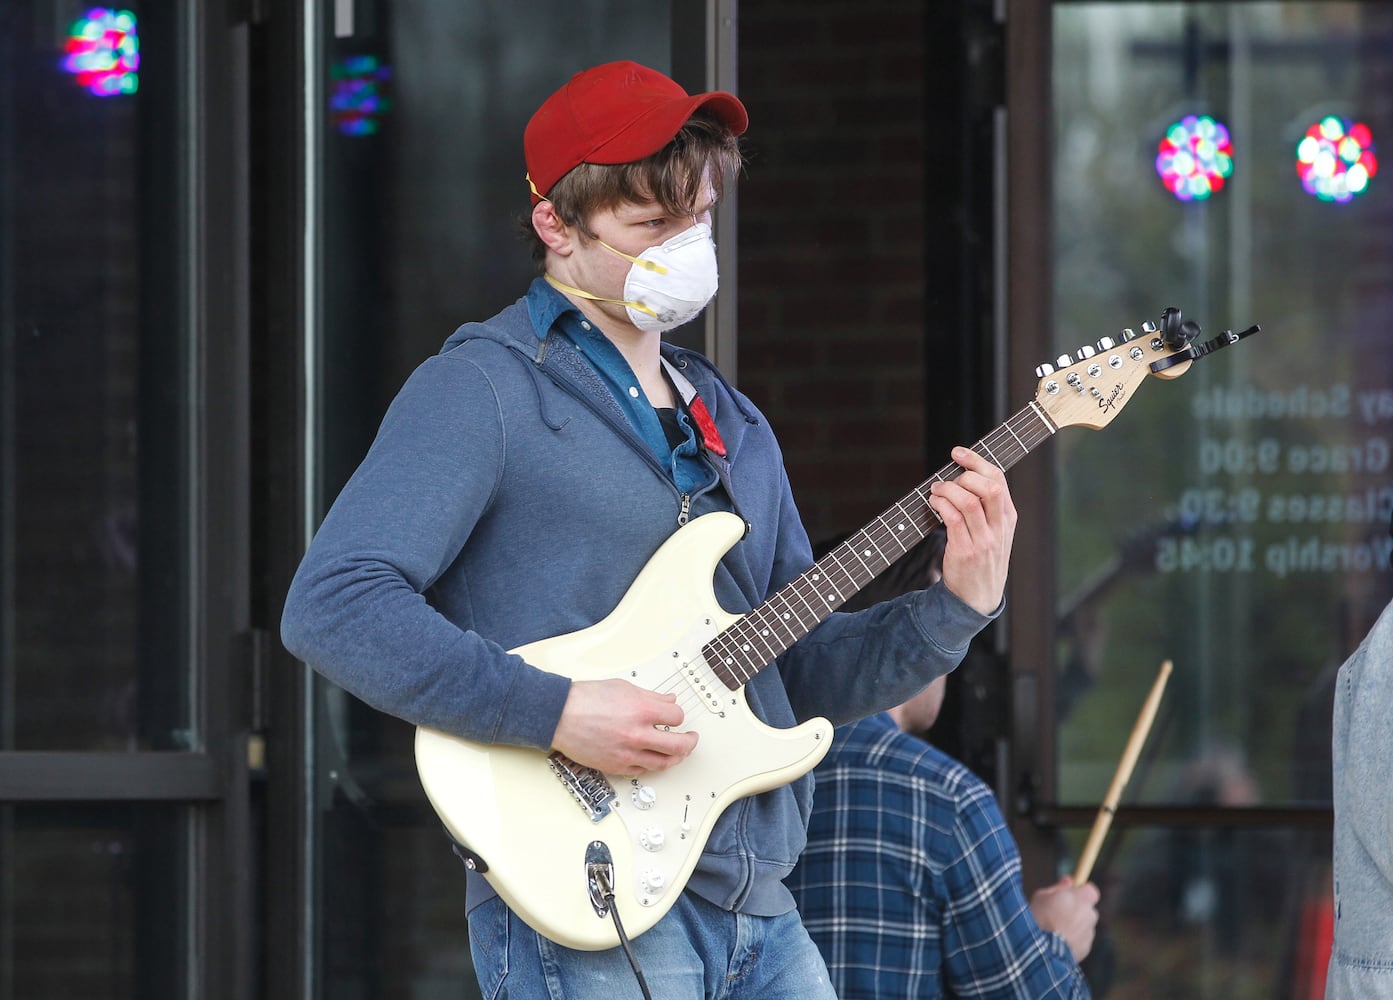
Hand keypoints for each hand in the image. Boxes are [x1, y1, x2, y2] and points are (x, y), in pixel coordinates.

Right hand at [551, 678, 698, 774]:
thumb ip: (651, 697)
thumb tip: (669, 702)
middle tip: (691, 739)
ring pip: (664, 763)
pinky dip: (652, 765)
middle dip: (690, 742)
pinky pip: (643, 770)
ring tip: (678, 753)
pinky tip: (654, 759)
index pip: (677, 717)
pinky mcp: (617, 766)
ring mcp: (628, 753)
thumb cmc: (586, 699)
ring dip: (676, 758)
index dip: (679, 716)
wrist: (559, 715)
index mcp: (642, 710)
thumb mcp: (623, 688)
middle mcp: (638, 734)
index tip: (676, 716)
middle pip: (679, 745)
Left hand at [929, 446, 1017, 614]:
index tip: (958, 453)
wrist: (978, 597)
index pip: (998, 480)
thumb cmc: (982, 559)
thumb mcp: (995, 532)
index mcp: (1008, 518)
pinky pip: (953, 520)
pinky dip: (941, 505)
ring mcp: (984, 541)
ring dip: (947, 490)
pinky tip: (934, 503)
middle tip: (948, 478)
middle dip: (965, 474)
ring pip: (968, 502)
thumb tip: (962, 475)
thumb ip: (987, 507)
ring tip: (936, 490)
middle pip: (989, 487)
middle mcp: (999, 528)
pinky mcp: (965, 552)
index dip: (977, 461)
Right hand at [1029, 877, 1100, 962]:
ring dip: (1074, 925)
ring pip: (1084, 925)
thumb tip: (1068, 880)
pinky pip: (1081, 939)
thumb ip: (1059, 887)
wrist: (1040, 951)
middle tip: (1058, 911)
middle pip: (1088, 908)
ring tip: (1055, 929)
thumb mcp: (1042, 896)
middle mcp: (1089, 915)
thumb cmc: (1038, 917)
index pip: (1091, 890)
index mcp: (1081, 899)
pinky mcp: (1086, 948)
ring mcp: (1089, 933)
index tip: (1070, 893)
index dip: (1081, 891)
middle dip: (1077, 909)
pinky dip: (1073, 939)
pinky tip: (1057, 941)